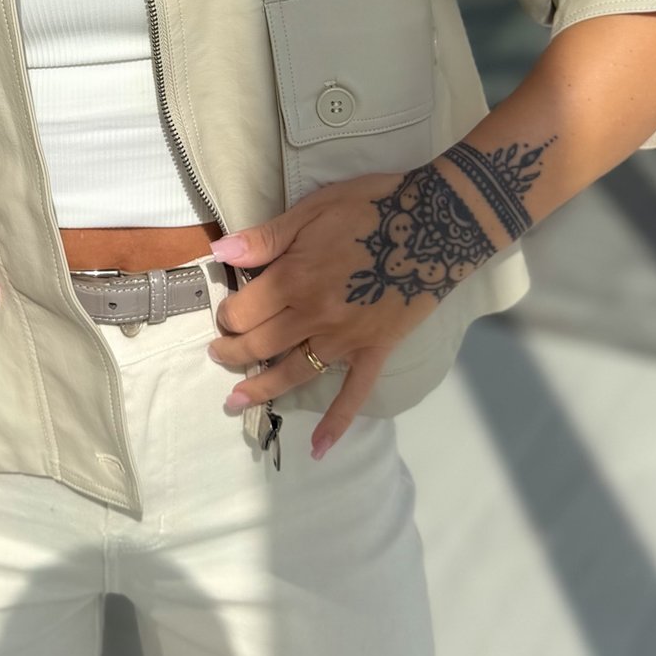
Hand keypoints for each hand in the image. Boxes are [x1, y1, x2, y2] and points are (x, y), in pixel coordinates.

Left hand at [209, 163, 495, 454]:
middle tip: (218, 353)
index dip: (226, 313)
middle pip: (260, 344)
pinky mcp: (374, 351)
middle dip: (232, 351)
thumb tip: (220, 252)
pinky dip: (336, 423)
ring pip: (293, 372)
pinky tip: (318, 448)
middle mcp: (314, 316)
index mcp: (294, 278)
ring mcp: (345, 339)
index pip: (243, 310)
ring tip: (236, 401)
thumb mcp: (313, 208)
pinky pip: (354, 393)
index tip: (224, 312)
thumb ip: (266, 237)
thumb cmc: (372, 207)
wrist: (436, 224)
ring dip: (261, 388)